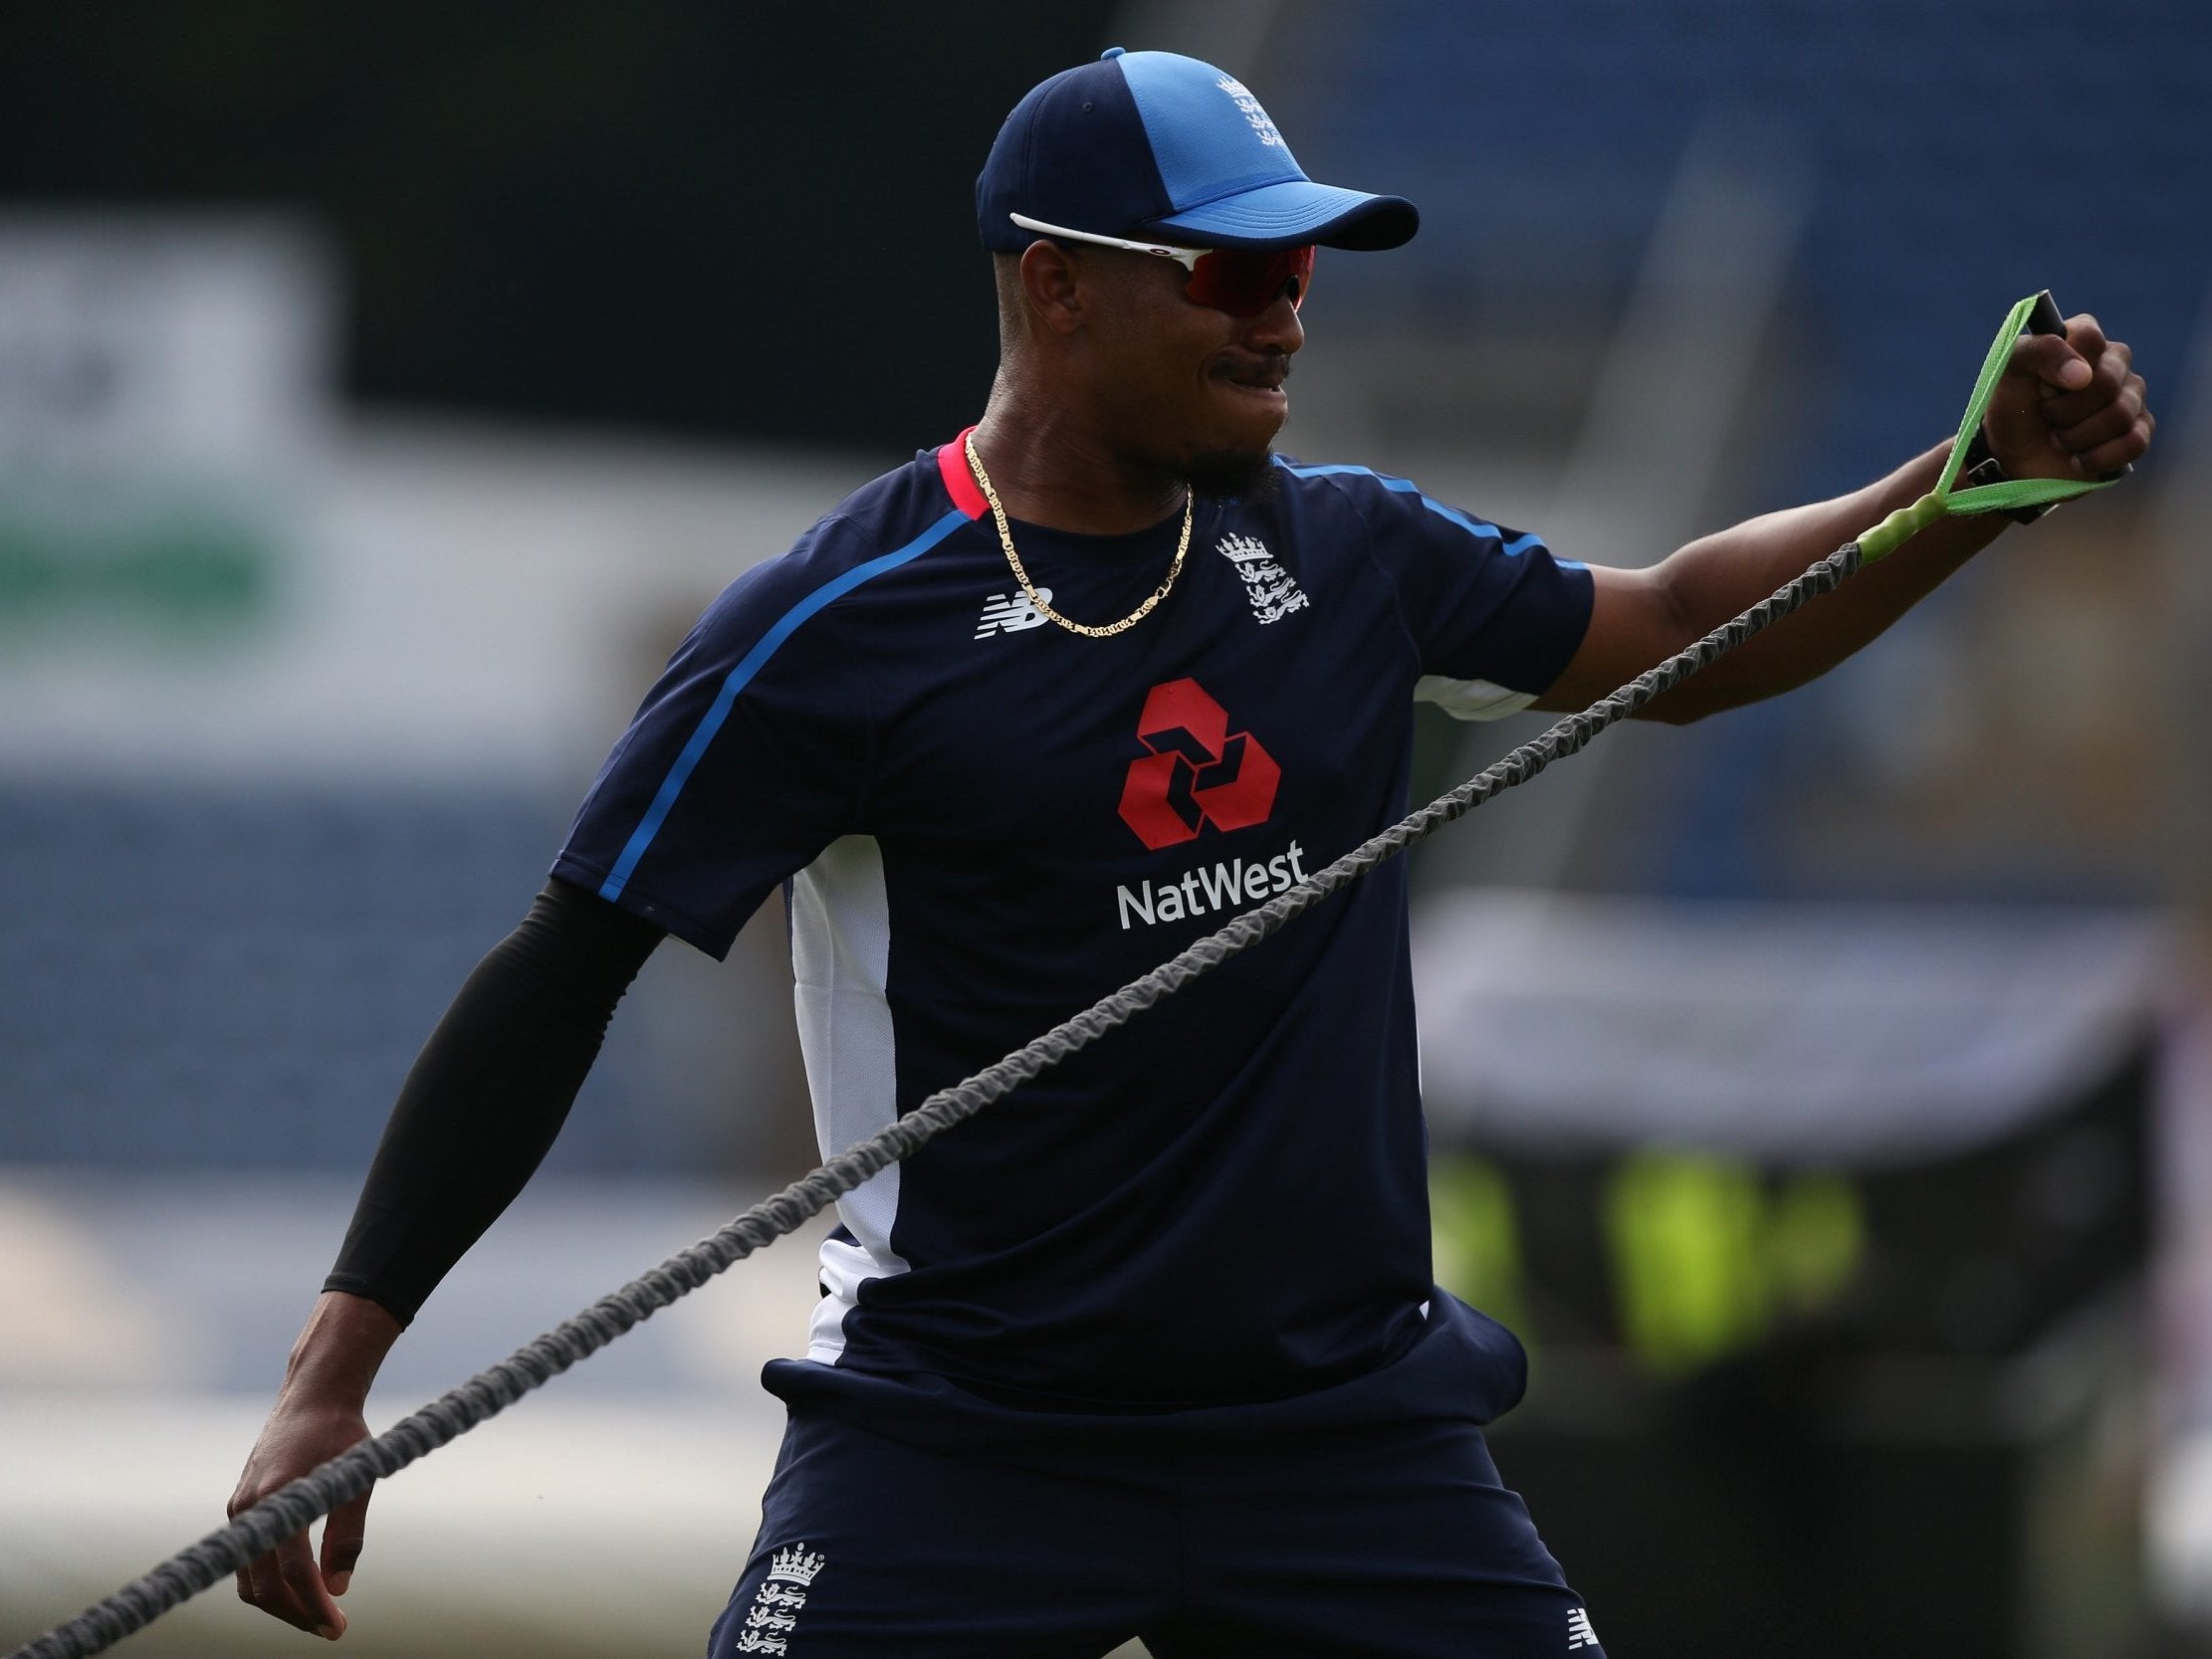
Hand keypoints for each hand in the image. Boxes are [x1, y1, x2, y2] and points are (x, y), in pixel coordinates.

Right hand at [228, 1393, 372, 1638]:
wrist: (312, 1396)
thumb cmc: (342, 1434)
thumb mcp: (356, 1482)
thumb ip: (347, 1536)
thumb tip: (338, 1589)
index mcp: (282, 1499)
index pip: (293, 1572)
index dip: (314, 1606)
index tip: (338, 1626)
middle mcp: (251, 1509)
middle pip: (262, 1587)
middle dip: (295, 1613)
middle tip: (329, 1627)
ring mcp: (240, 1509)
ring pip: (248, 1579)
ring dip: (280, 1602)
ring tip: (317, 1612)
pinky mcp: (240, 1507)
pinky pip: (247, 1557)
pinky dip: (268, 1579)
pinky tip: (299, 1584)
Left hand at [1980, 312, 2154, 482]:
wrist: (2013, 456)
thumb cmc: (2013, 406)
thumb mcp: (2010, 370)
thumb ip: (2039, 352)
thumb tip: (2083, 375)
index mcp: (2084, 339)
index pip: (2089, 337)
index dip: (2060, 367)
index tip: (2040, 386)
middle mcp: (2115, 363)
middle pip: (2106, 383)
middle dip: (2064, 410)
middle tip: (2047, 417)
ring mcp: (2132, 397)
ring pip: (2120, 415)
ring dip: (2076, 437)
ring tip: (2058, 439)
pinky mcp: (2139, 432)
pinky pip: (2134, 443)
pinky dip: (2097, 458)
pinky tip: (2078, 459)